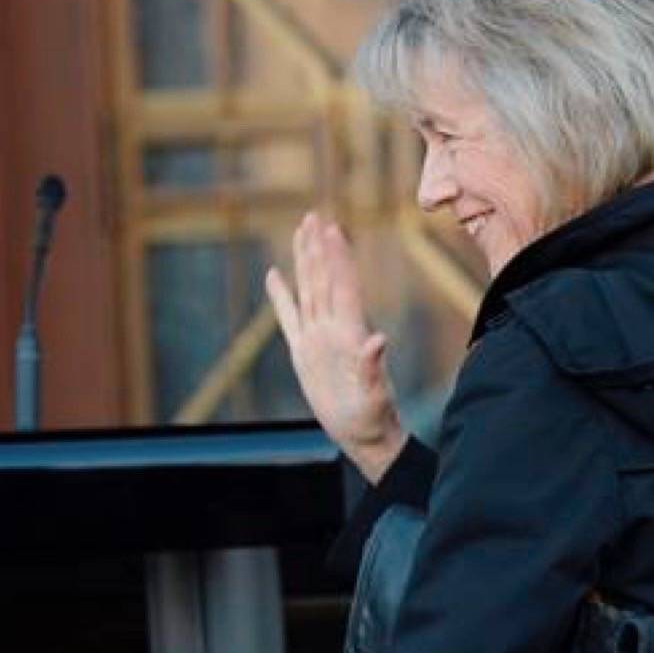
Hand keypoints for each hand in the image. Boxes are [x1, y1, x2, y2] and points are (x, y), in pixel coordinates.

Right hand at [265, 212, 403, 482]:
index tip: (333, 230)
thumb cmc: (373, 417)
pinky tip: (274, 275)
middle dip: (319, 249)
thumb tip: (378, 339)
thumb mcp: (374, 395)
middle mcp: (333, 330)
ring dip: (305, 261)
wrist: (362, 435)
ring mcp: (317, 338)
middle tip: (314, 217)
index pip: (343, 288)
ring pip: (308, 290)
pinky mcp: (304, 353)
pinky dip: (281, 296)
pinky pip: (288, 318)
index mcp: (350, 335)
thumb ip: (373, 367)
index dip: (338, 259)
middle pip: (324, 280)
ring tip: (301, 232)